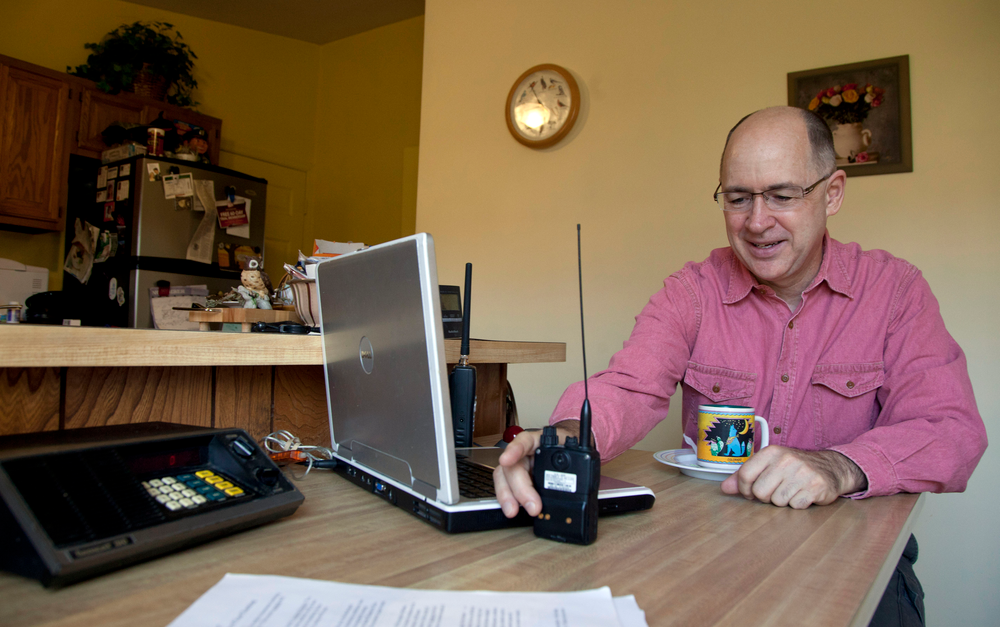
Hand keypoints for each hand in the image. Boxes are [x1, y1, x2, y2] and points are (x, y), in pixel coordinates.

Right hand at [493, 420, 580, 517]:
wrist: (566, 452)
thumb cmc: (567, 449)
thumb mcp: (574, 451)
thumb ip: (575, 462)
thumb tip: (581, 479)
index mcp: (539, 440)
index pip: (525, 441)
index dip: (514, 450)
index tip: (506, 460)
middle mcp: (524, 452)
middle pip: (512, 466)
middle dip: (520, 488)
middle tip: (532, 506)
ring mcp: (518, 466)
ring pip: (503, 477)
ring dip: (507, 496)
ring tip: (513, 510)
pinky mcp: (516, 480)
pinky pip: (506, 488)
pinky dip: (508, 500)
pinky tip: (513, 509)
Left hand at [720, 446, 866, 508]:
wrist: (830, 468)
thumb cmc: (794, 467)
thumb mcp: (769, 465)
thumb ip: (745, 475)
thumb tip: (724, 488)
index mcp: (771, 452)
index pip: (744, 474)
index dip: (744, 489)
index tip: (750, 492)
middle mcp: (786, 460)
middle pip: (760, 492)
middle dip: (765, 497)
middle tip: (775, 491)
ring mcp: (802, 473)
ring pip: (777, 501)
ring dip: (782, 501)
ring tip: (790, 491)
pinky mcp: (816, 487)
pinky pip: (795, 506)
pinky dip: (797, 504)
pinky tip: (802, 494)